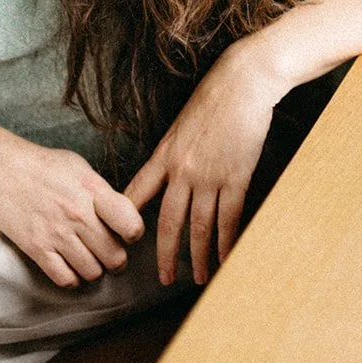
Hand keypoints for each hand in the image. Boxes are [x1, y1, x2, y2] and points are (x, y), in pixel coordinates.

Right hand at [0, 127, 144, 288]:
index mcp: (92, 189)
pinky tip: (70, 266)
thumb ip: (102, 192)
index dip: (134, 233)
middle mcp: (77, 214)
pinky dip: (72, 278)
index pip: (130, 224)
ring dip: (94, 269)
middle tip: (110, 253)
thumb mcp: (79, 167)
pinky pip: (65, 279)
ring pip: (92, 272)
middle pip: (114, 256)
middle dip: (116, 259)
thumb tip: (121, 215)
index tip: (127, 232)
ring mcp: (56, 233)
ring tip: (89, 258)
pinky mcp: (36, 248)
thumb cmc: (41, 164)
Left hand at [124, 42, 282, 286]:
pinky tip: (228, 257)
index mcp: (165, 154)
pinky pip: (230, 218)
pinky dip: (228, 241)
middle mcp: (182, 170)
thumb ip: (174, 151)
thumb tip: (170, 171)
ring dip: (200, 256)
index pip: (138, 193)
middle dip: (166, 254)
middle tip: (164, 278)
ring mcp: (210, 176)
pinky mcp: (236, 177)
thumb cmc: (213, 97)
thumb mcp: (182, 124)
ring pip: (200, 226)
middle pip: (168, 221)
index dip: (127, 218)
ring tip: (201, 278)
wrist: (242, 84)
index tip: (119, 239)